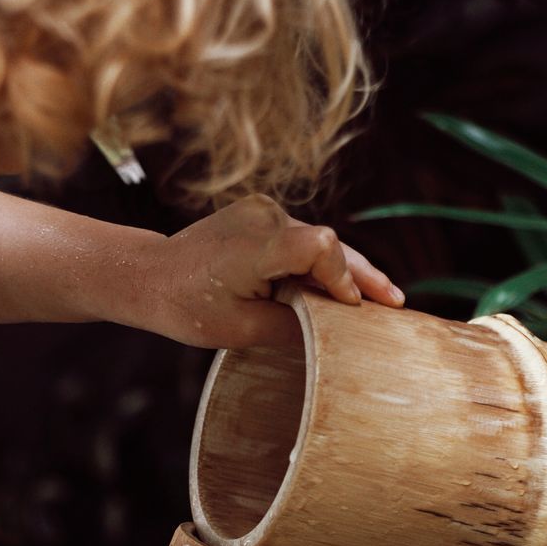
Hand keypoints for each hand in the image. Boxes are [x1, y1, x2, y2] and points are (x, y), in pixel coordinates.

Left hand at [152, 193, 404, 348]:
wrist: (150, 277)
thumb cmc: (187, 307)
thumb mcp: (239, 330)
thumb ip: (289, 326)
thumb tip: (329, 333)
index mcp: (255, 245)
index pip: (318, 248)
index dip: (341, 277)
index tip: (351, 307)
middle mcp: (264, 217)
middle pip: (328, 244)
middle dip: (363, 276)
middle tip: (395, 303)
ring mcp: (263, 212)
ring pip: (319, 243)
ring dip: (347, 271)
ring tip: (383, 298)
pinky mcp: (262, 216)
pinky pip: (303, 241)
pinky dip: (323, 264)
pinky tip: (347, 288)